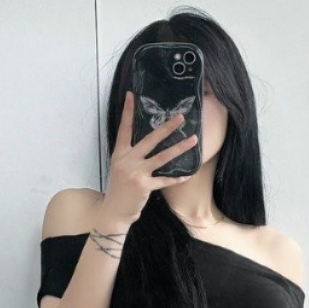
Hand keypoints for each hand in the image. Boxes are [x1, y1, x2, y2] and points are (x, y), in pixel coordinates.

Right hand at [101, 90, 198, 225]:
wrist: (114, 212)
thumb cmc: (119, 190)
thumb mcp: (120, 168)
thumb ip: (131, 156)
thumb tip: (147, 144)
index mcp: (120, 154)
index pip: (124, 129)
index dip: (127, 112)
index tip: (131, 95)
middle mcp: (128, 160)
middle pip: (150, 139)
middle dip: (166, 128)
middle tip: (180, 118)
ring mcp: (136, 173)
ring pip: (162, 157)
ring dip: (180, 148)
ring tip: (194, 140)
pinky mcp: (144, 186)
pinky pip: (165, 180)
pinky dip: (176, 179)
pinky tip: (187, 175)